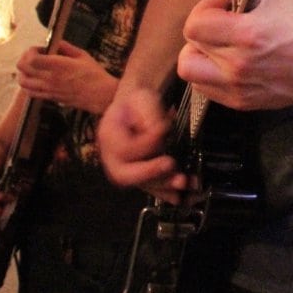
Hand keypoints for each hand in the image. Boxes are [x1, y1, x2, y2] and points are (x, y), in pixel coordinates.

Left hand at [16, 42, 116, 113]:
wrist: (100, 95)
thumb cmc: (94, 75)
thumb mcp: (82, 55)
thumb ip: (66, 47)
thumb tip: (55, 42)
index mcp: (58, 66)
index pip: (31, 59)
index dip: (30, 51)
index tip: (39, 49)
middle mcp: (50, 78)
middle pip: (22, 69)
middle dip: (25, 59)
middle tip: (34, 56)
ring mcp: (48, 89)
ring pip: (23, 82)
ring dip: (24, 72)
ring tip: (34, 68)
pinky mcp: (50, 97)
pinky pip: (30, 92)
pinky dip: (28, 85)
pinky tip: (37, 79)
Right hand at [97, 85, 185, 201]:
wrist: (137, 107)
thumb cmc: (139, 101)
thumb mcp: (143, 98)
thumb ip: (150, 115)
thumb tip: (161, 132)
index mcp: (109, 134)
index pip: (125, 148)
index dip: (147, 143)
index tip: (165, 129)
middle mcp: (111, 156)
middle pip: (124, 175)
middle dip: (150, 174)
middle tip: (171, 165)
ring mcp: (124, 168)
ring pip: (140, 184)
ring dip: (163, 185)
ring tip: (184, 181)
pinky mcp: (139, 175)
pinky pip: (150, 187)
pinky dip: (166, 191)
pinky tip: (181, 194)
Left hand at [178, 0, 292, 110]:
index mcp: (246, 34)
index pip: (195, 25)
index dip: (205, 11)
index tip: (224, 8)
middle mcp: (237, 64)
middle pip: (190, 46)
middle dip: (203, 31)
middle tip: (222, 26)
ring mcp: (237, 87)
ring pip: (190, 71)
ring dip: (199, 56)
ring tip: (218, 47)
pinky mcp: (239, 102)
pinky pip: (204, 89)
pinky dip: (209, 74)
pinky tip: (226, 63)